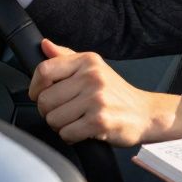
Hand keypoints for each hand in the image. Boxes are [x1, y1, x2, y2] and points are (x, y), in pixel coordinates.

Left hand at [30, 39, 181, 146]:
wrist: (145, 113)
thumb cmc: (116, 93)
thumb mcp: (94, 68)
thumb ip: (66, 57)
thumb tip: (44, 45)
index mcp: (87, 61)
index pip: (44, 70)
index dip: (35, 87)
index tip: (39, 95)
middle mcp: (92, 77)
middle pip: (45, 99)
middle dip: (50, 111)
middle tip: (65, 112)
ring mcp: (97, 99)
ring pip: (53, 119)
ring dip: (60, 126)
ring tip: (76, 121)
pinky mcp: (100, 121)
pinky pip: (67, 133)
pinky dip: (71, 137)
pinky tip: (84, 130)